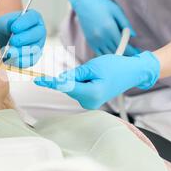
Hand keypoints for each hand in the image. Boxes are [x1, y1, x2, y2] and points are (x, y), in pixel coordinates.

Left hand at [0, 9, 45, 67]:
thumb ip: (6, 24)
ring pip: (34, 49)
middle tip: (12, 41)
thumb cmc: (3, 28)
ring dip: (21, 52)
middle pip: (36, 34)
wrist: (0, 40)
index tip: (13, 28)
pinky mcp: (34, 58)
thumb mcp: (1, 23)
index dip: (24, 23)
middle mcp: (39, 31)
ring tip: (8, 52)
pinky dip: (20, 61)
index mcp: (33, 18)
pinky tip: (10, 60)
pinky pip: (30, 61)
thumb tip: (10, 27)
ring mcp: (38, 45)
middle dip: (23, 39)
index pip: (32, 18)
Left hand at [34, 52, 159, 109]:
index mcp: (91, 94)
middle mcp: (89, 102)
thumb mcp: (93, 66)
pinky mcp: (90, 101)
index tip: (38, 80)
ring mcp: (90, 103)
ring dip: (78, 79)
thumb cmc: (115, 67)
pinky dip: (81, 82)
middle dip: (73, 77)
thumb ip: (75, 74)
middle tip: (91, 70)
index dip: (51, 82)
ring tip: (96, 74)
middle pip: (69, 87)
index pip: (66, 87)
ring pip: (73, 88)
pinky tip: (95, 78)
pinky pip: (79, 89)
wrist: (132, 73)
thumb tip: (61, 80)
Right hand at [69, 0, 138, 55]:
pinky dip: (107, 55)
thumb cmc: (102, 4)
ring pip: (108, 54)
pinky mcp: (90, 41)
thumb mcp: (117, 11)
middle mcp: (101, 37)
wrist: (83, 2)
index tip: (137, 53)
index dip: (131, 51)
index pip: (123, 45)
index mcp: (110, 29)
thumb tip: (134, 35)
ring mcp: (94, 40)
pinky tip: (113, 53)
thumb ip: (125, 24)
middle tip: (133, 56)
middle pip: (117, 51)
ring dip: (117, 56)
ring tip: (124, 56)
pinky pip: (99, 53)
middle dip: (126, 54)